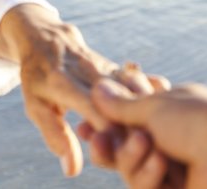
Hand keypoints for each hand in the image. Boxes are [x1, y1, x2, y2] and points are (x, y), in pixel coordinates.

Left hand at [0, 4, 155, 176]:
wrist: (44, 36)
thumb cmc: (36, 77)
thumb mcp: (36, 105)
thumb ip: (55, 135)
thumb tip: (72, 170)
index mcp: (64, 83)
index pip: (95, 111)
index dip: (113, 135)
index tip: (126, 156)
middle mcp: (88, 71)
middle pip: (122, 100)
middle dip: (137, 125)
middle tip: (151, 149)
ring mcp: (105, 66)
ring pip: (136, 88)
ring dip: (150, 111)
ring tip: (164, 134)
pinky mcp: (117, 65)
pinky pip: (140, 80)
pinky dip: (154, 96)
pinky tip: (170, 113)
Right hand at [84, 78, 206, 188]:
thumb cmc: (197, 120)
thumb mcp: (152, 105)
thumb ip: (120, 105)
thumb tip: (97, 88)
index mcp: (165, 112)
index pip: (123, 118)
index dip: (100, 123)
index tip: (82, 124)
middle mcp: (166, 140)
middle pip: (119, 147)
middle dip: (106, 144)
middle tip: (96, 139)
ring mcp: (171, 168)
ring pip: (128, 168)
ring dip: (130, 158)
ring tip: (146, 145)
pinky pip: (143, 188)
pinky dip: (147, 176)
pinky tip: (160, 164)